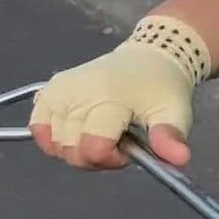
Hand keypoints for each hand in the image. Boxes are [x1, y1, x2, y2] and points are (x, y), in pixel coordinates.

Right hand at [29, 37, 197, 170]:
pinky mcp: (48, 90)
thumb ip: (170, 136)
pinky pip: (39, 127)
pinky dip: (54, 137)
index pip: (94, 146)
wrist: (146, 58)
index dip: (111, 158)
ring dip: (77, 148)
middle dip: (96, 156)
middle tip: (118, 139)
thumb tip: (179, 160)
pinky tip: (76, 131)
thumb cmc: (160, 87)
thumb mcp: (175, 111)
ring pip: (55, 144)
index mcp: (109, 96)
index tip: (128, 148)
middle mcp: (77, 92)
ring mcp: (59, 90)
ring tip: (99, 133)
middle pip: (72, 150)